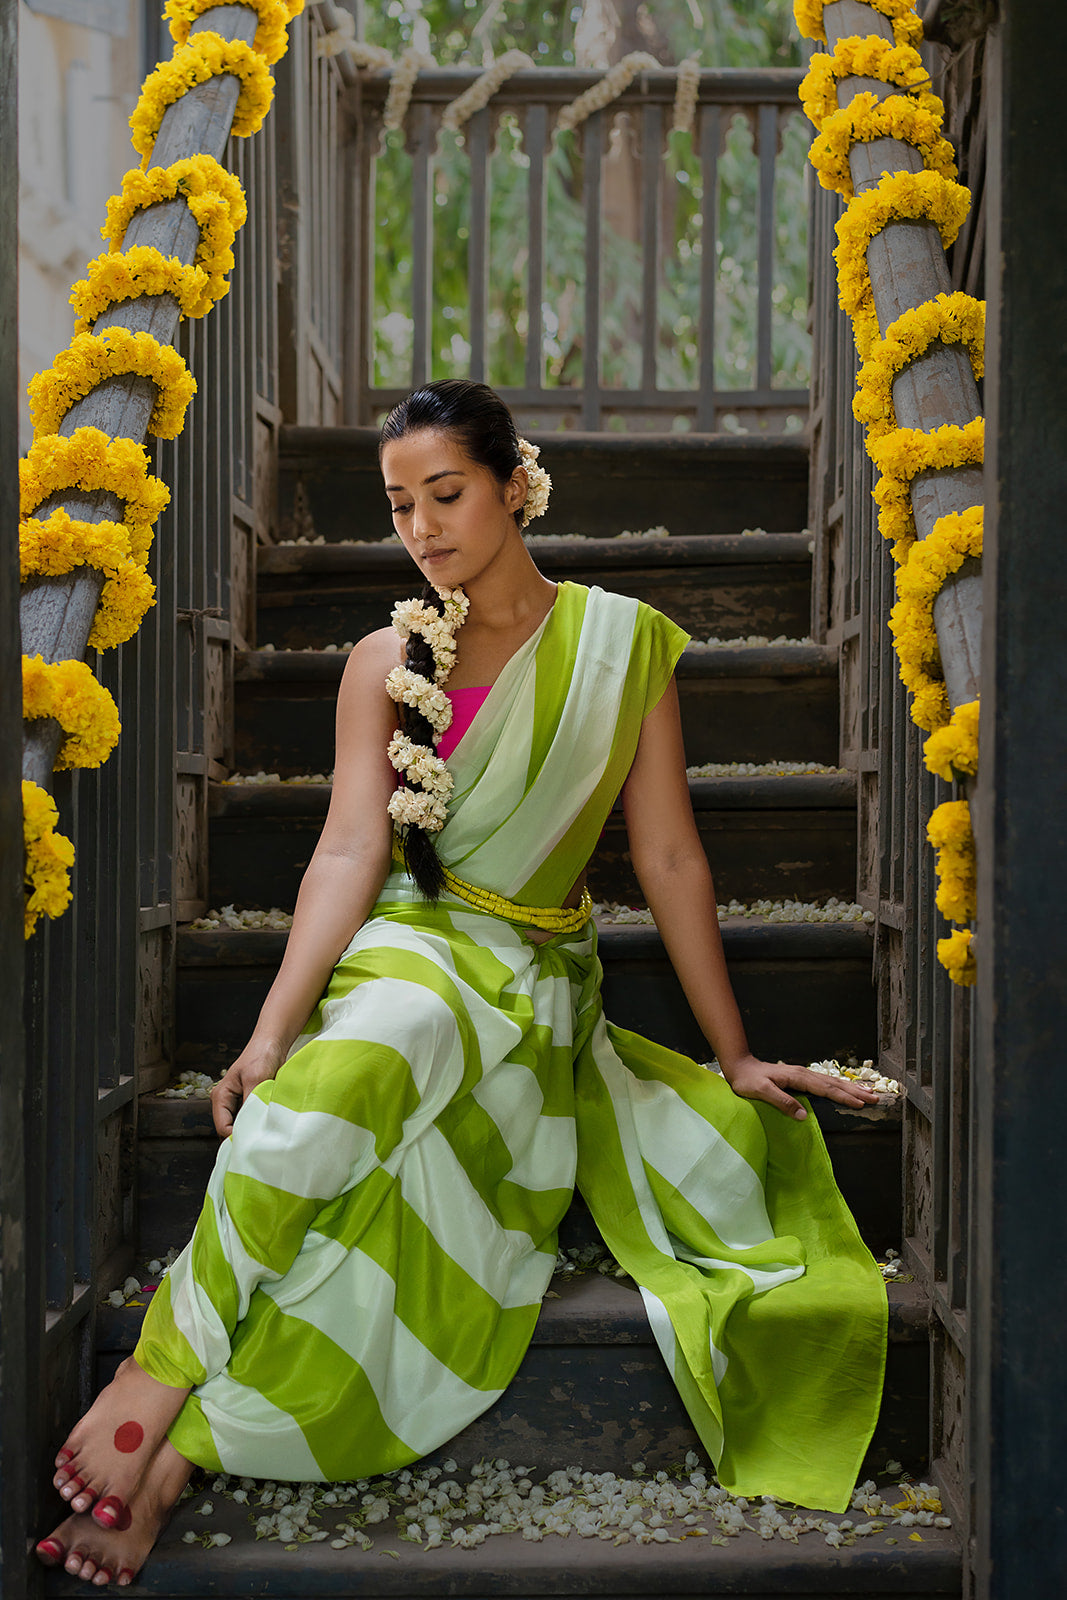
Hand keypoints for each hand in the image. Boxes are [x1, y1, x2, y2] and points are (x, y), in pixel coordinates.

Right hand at [211, 1041, 285, 1137]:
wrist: (272, 1043)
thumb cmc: (261, 1056)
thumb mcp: (255, 1079)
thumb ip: (250, 1102)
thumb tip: (249, 1126)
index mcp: (220, 1097)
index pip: (222, 1127)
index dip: (236, 1137)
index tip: (253, 1141)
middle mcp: (225, 1103)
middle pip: (229, 1129)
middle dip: (244, 1135)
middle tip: (261, 1141)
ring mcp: (237, 1104)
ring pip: (241, 1126)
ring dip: (252, 1129)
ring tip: (266, 1132)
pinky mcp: (249, 1103)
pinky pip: (251, 1119)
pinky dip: (259, 1123)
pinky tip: (269, 1123)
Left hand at [723, 1054, 883, 1120]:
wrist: (740, 1066)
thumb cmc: (748, 1081)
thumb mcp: (761, 1092)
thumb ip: (782, 1102)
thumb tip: (804, 1116)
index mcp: (797, 1078)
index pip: (826, 1089)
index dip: (843, 1097)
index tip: (860, 1104)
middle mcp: (803, 1074)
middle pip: (834, 1084)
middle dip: (855, 1091)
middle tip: (875, 1098)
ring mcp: (803, 1075)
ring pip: (832, 1082)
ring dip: (851, 1088)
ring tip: (868, 1093)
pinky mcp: (800, 1078)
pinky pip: (825, 1083)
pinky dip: (839, 1086)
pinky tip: (845, 1089)